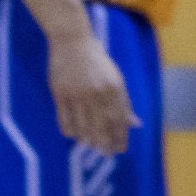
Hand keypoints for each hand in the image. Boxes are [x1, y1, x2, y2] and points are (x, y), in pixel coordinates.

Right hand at [46, 25, 135, 154]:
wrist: (72, 42)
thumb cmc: (97, 59)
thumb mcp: (116, 77)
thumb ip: (124, 102)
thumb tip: (135, 123)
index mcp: (114, 87)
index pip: (119, 118)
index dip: (121, 136)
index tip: (122, 148)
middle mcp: (97, 93)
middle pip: (102, 125)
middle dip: (107, 142)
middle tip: (109, 154)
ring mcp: (77, 94)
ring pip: (84, 126)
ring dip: (90, 140)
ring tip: (94, 147)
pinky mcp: (60, 94)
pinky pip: (65, 120)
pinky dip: (71, 131)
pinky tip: (75, 136)